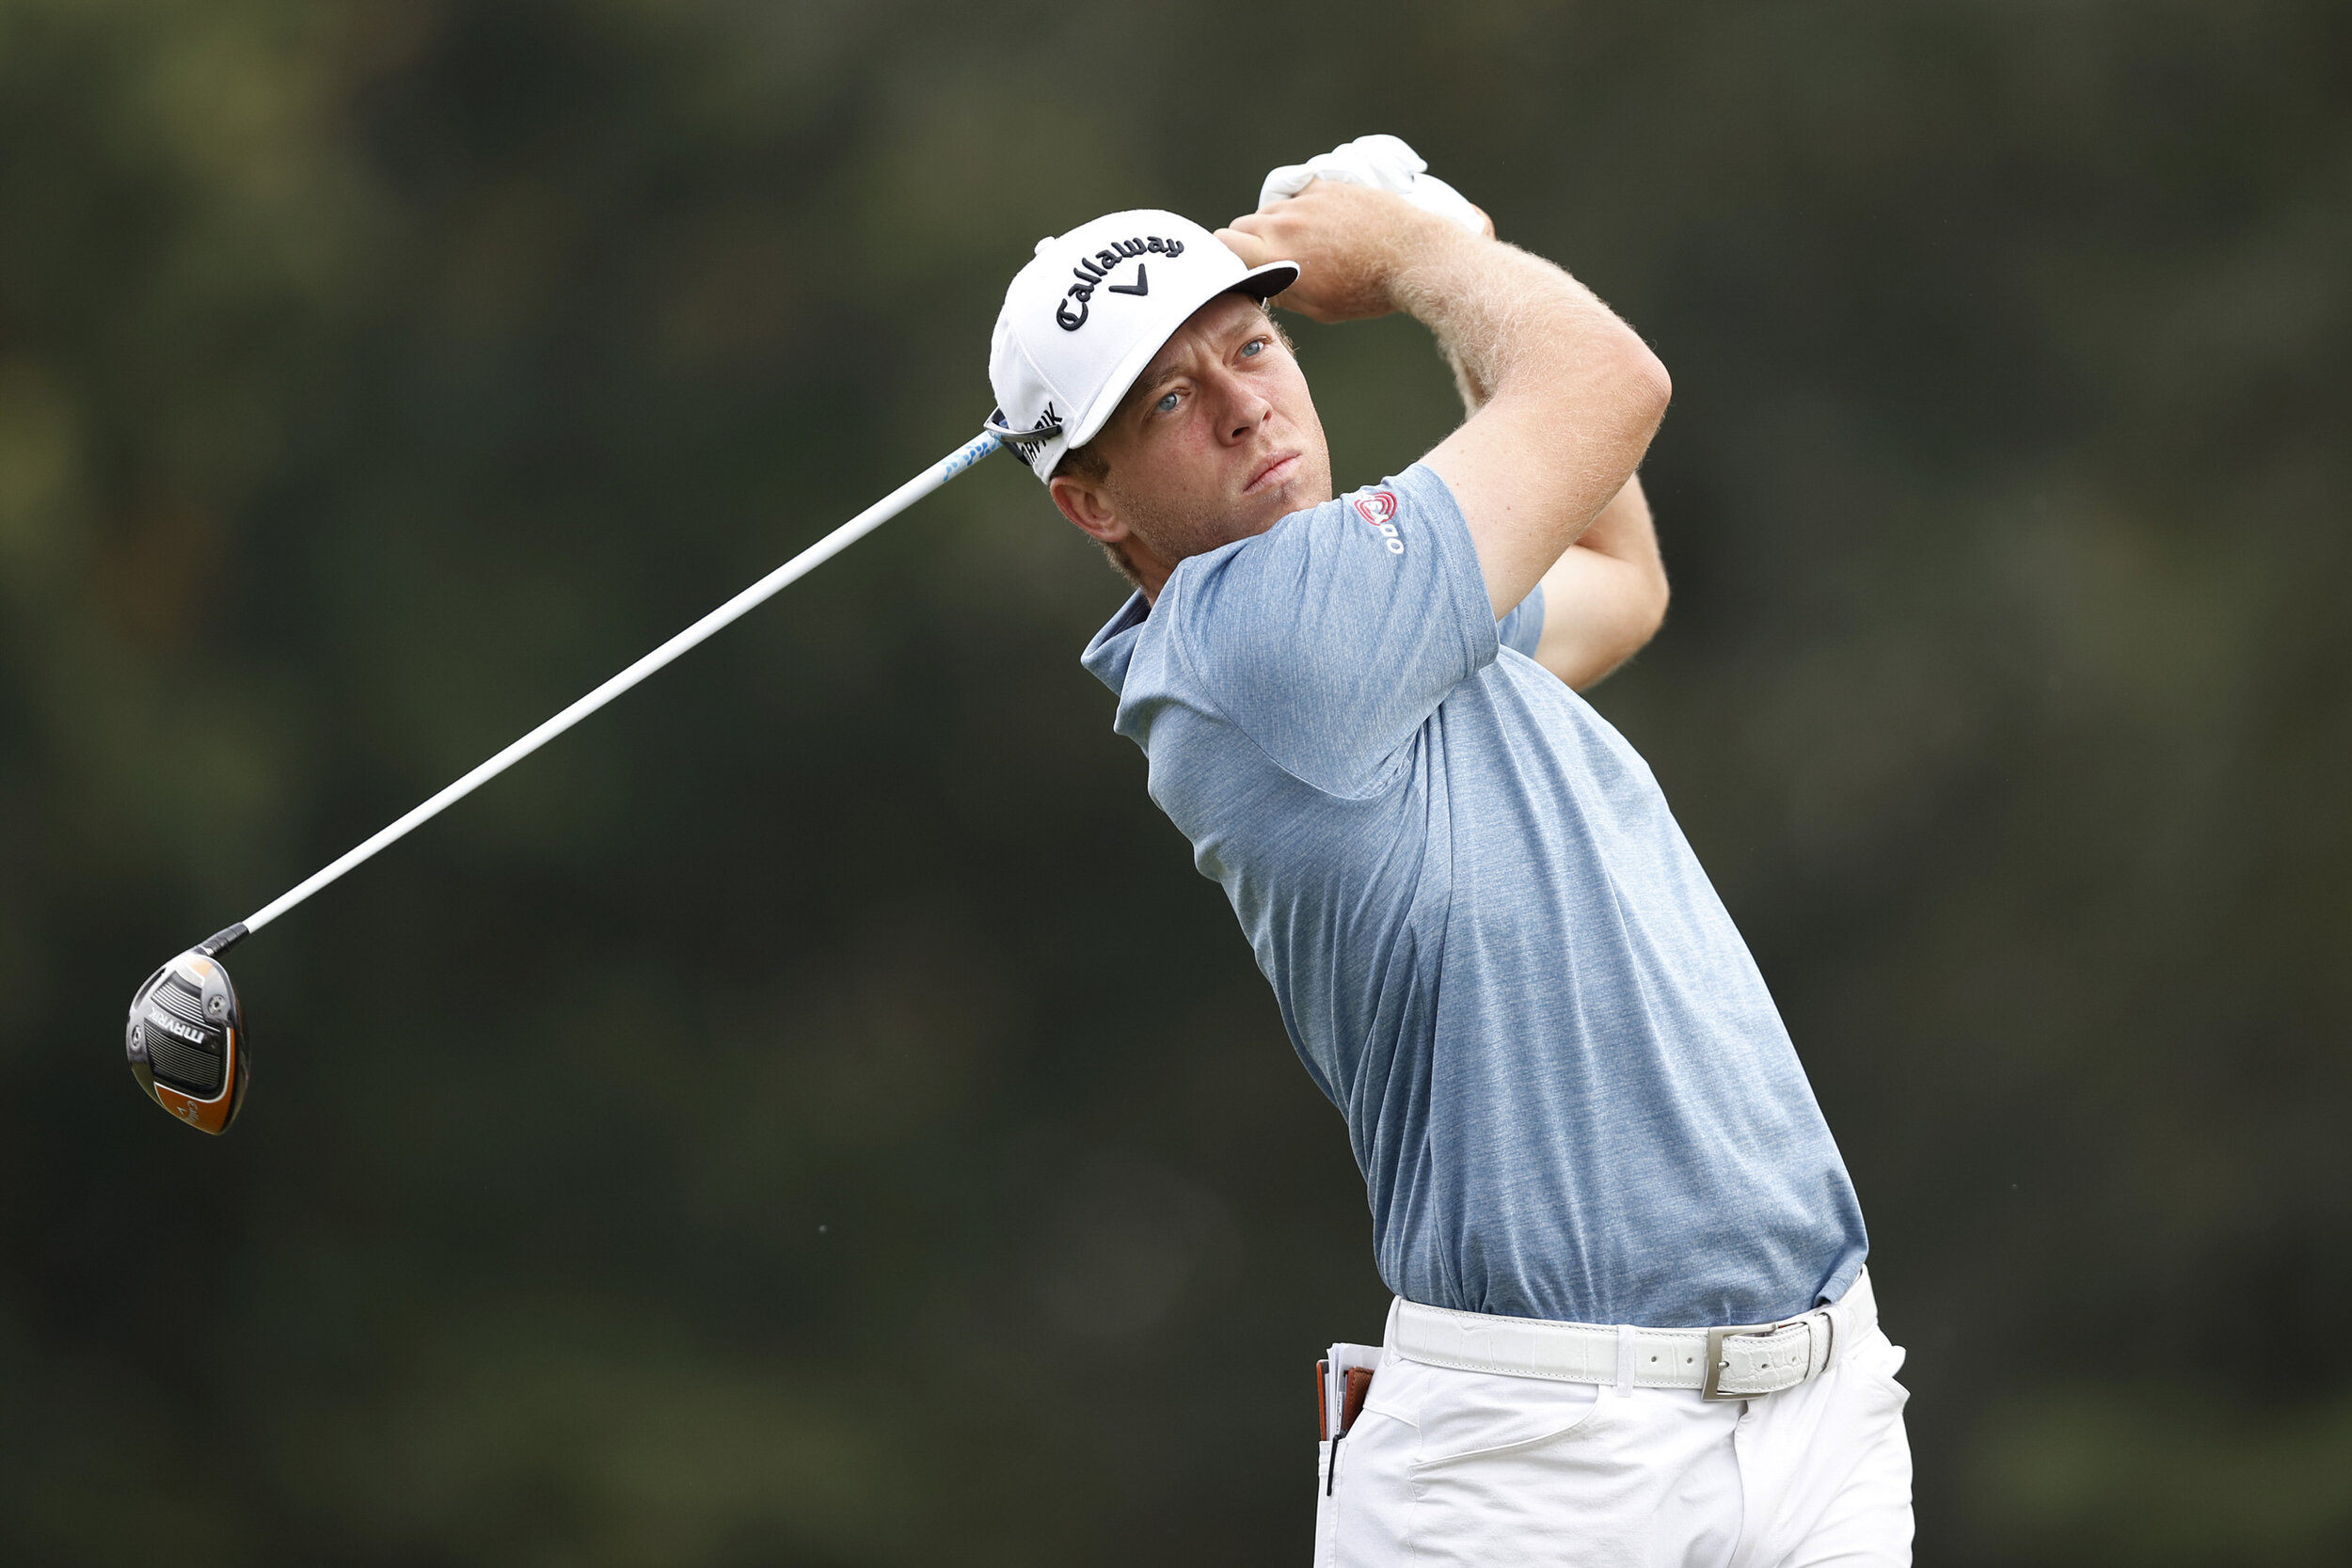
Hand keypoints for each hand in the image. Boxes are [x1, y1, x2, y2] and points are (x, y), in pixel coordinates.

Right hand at [1216, 180, 1488, 324]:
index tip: (1236, 267)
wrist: (1412, 256)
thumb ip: (1282, 291)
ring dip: (1277, 225)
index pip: (1223, 243)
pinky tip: (1325, 227)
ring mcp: (1306, 200)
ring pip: (1271, 210)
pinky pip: (1299, 196)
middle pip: (1242, 225)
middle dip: (1249, 242)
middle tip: (1273, 261)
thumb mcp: (1318, 307)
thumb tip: (1262, 282)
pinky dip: (1303, 210)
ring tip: (1305, 245)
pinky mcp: (1327, 186)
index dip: (1225, 257)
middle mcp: (1284, 222)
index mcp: (1276, 255)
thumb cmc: (1368, 290)